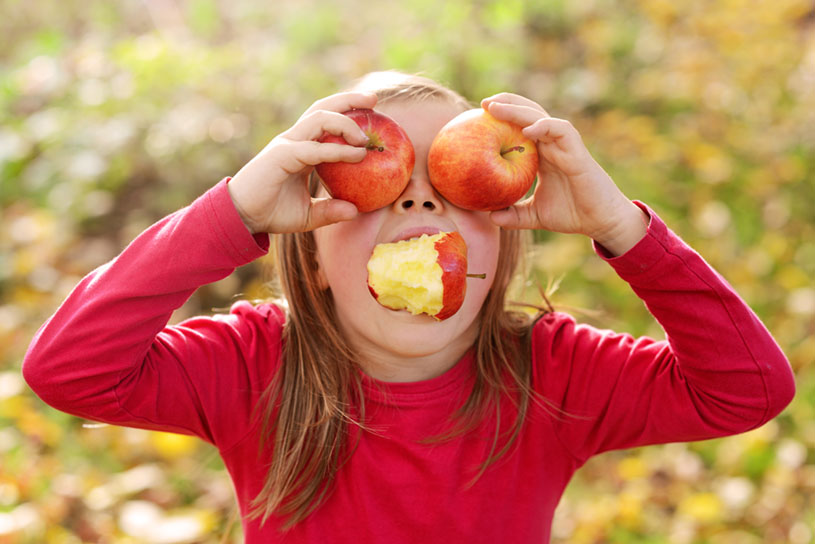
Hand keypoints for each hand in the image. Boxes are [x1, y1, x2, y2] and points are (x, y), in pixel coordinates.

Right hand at [227, 91, 376, 233]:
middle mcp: (295, 140)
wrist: (242, 218)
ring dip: (346, 123)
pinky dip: (338, 150)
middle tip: (374, 99)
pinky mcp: (282, 155)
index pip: (326, 121)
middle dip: (349, 100)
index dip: (347, 113)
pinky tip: (357, 154)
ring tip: (366, 137)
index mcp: (301, 148)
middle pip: (323, 109)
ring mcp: (287, 144)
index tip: (373, 112)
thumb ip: (331, 210)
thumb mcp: (309, 214)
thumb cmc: (272, 213)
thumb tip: (355, 210)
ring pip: (319, 119)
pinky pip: (315, 149)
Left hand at [480, 93, 647, 255]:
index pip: (520, 127)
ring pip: (541, 117)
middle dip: (507, 103)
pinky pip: (561, 131)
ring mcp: (565, 146)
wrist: (601, 221)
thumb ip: (514, 215)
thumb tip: (490, 217)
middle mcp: (552, 145)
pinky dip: (545, 126)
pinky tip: (527, 129)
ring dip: (518, 109)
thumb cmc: (572, 214)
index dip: (502, 118)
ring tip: (496, 107)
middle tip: (484, 103)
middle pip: (529, 113)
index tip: (478, 118)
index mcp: (542, 155)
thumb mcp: (536, 215)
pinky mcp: (578, 153)